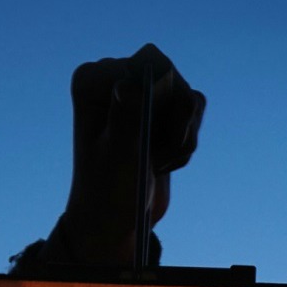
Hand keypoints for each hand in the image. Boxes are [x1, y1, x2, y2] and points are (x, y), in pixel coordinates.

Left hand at [46, 43, 205, 265]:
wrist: (114, 221)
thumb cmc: (109, 192)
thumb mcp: (120, 157)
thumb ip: (127, 118)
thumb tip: (130, 83)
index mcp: (93, 80)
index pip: (148, 65)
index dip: (162, 102)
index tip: (146, 141)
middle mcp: (113, 78)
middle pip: (172, 77)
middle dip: (177, 121)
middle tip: (156, 156)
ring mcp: (138, 92)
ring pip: (188, 96)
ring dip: (183, 136)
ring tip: (157, 163)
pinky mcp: (158, 110)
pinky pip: (193, 109)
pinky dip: (187, 140)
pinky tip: (163, 162)